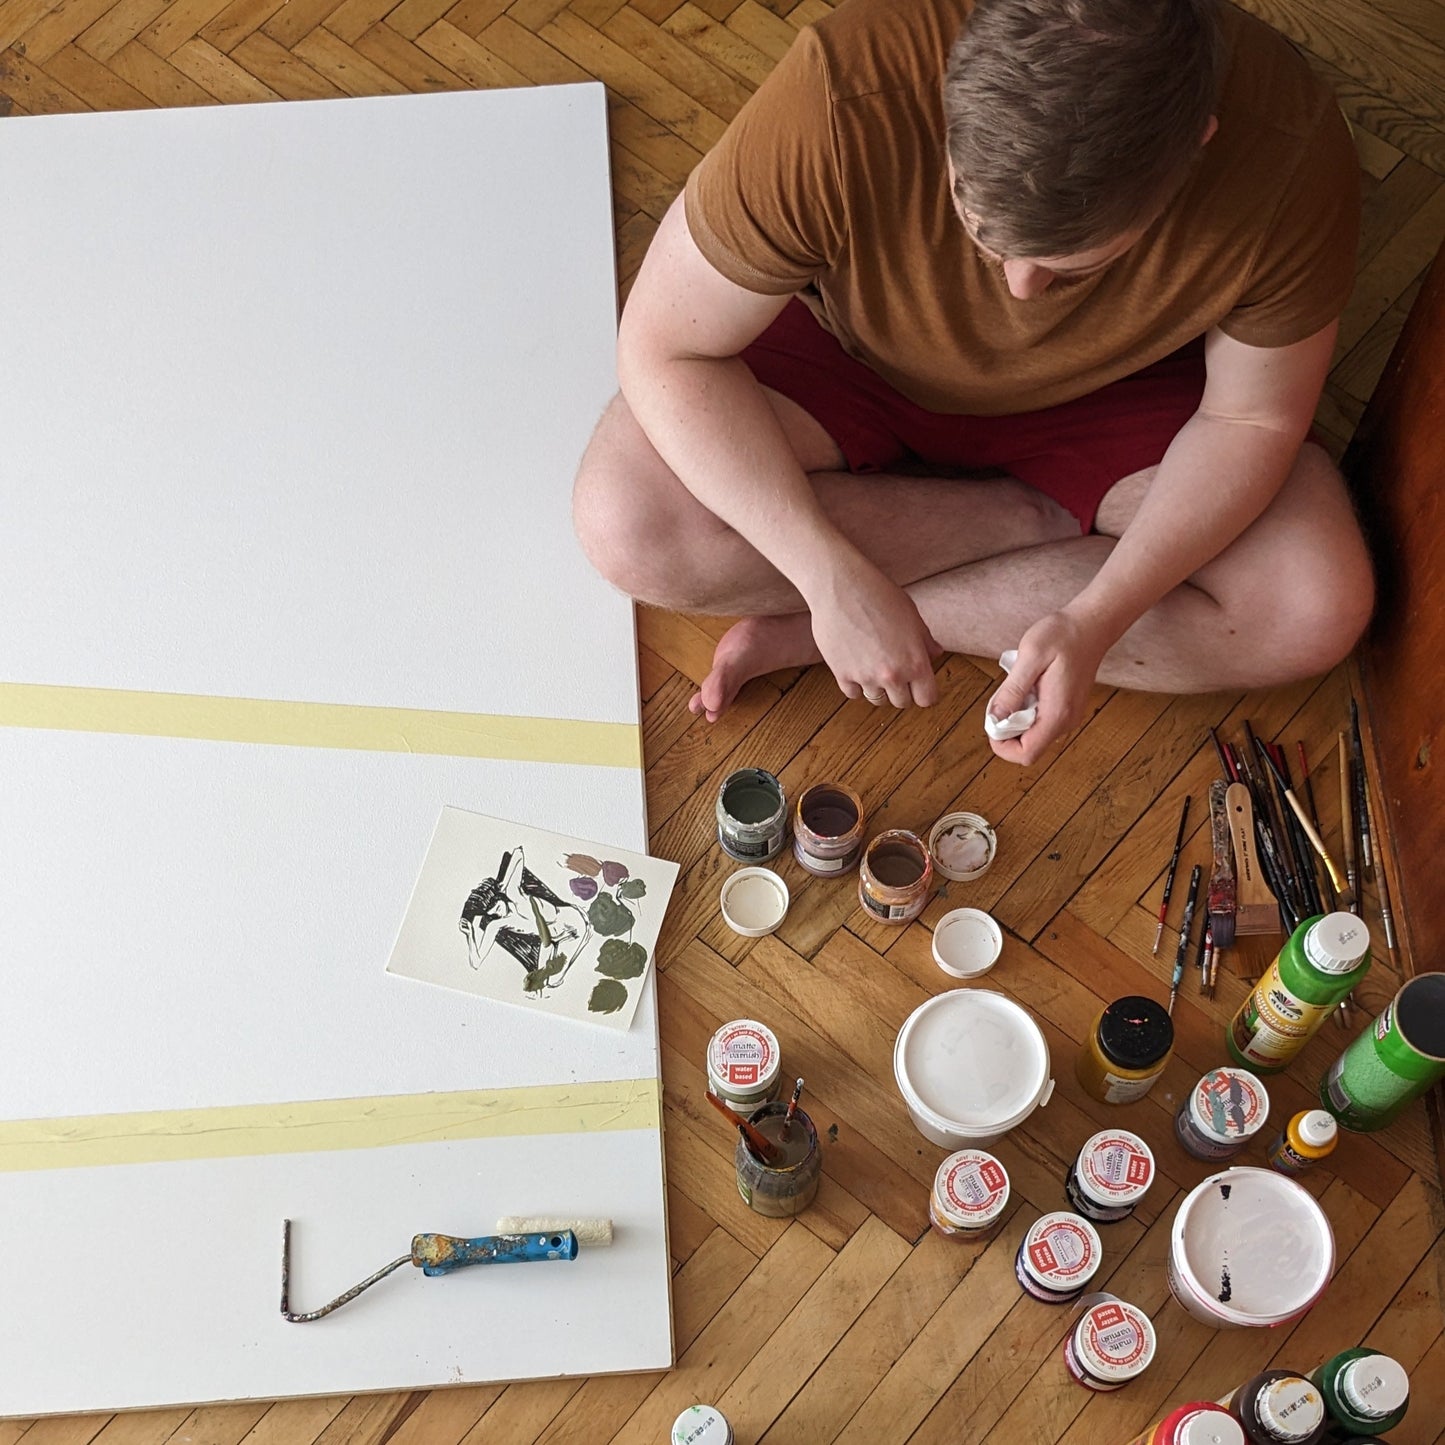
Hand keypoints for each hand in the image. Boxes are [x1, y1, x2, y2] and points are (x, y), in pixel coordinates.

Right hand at [806, 558, 940, 707]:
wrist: (841, 586)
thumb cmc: (879, 595)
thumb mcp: (912, 615)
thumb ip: (925, 640)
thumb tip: (935, 654)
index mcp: (915, 662)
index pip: (927, 699)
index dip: (924, 692)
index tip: (919, 685)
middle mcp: (891, 675)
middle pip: (902, 702)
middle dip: (901, 690)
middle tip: (895, 671)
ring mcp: (865, 677)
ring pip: (877, 700)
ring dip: (878, 688)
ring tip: (874, 665)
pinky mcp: (841, 674)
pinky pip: (853, 693)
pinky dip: (856, 684)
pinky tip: (857, 665)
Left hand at [986, 611, 1109, 763]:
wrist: (1092, 625)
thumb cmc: (1063, 636)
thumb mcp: (1031, 657)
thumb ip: (1012, 690)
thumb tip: (994, 718)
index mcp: (1057, 713)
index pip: (1026, 753)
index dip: (1002, 746)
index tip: (992, 721)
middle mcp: (1066, 721)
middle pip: (1029, 748)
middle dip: (1007, 731)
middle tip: (1002, 698)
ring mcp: (1068, 716)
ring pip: (1033, 735)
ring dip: (1016, 719)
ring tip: (1017, 688)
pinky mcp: (1067, 709)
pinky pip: (1041, 721)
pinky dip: (1026, 710)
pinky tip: (1028, 686)